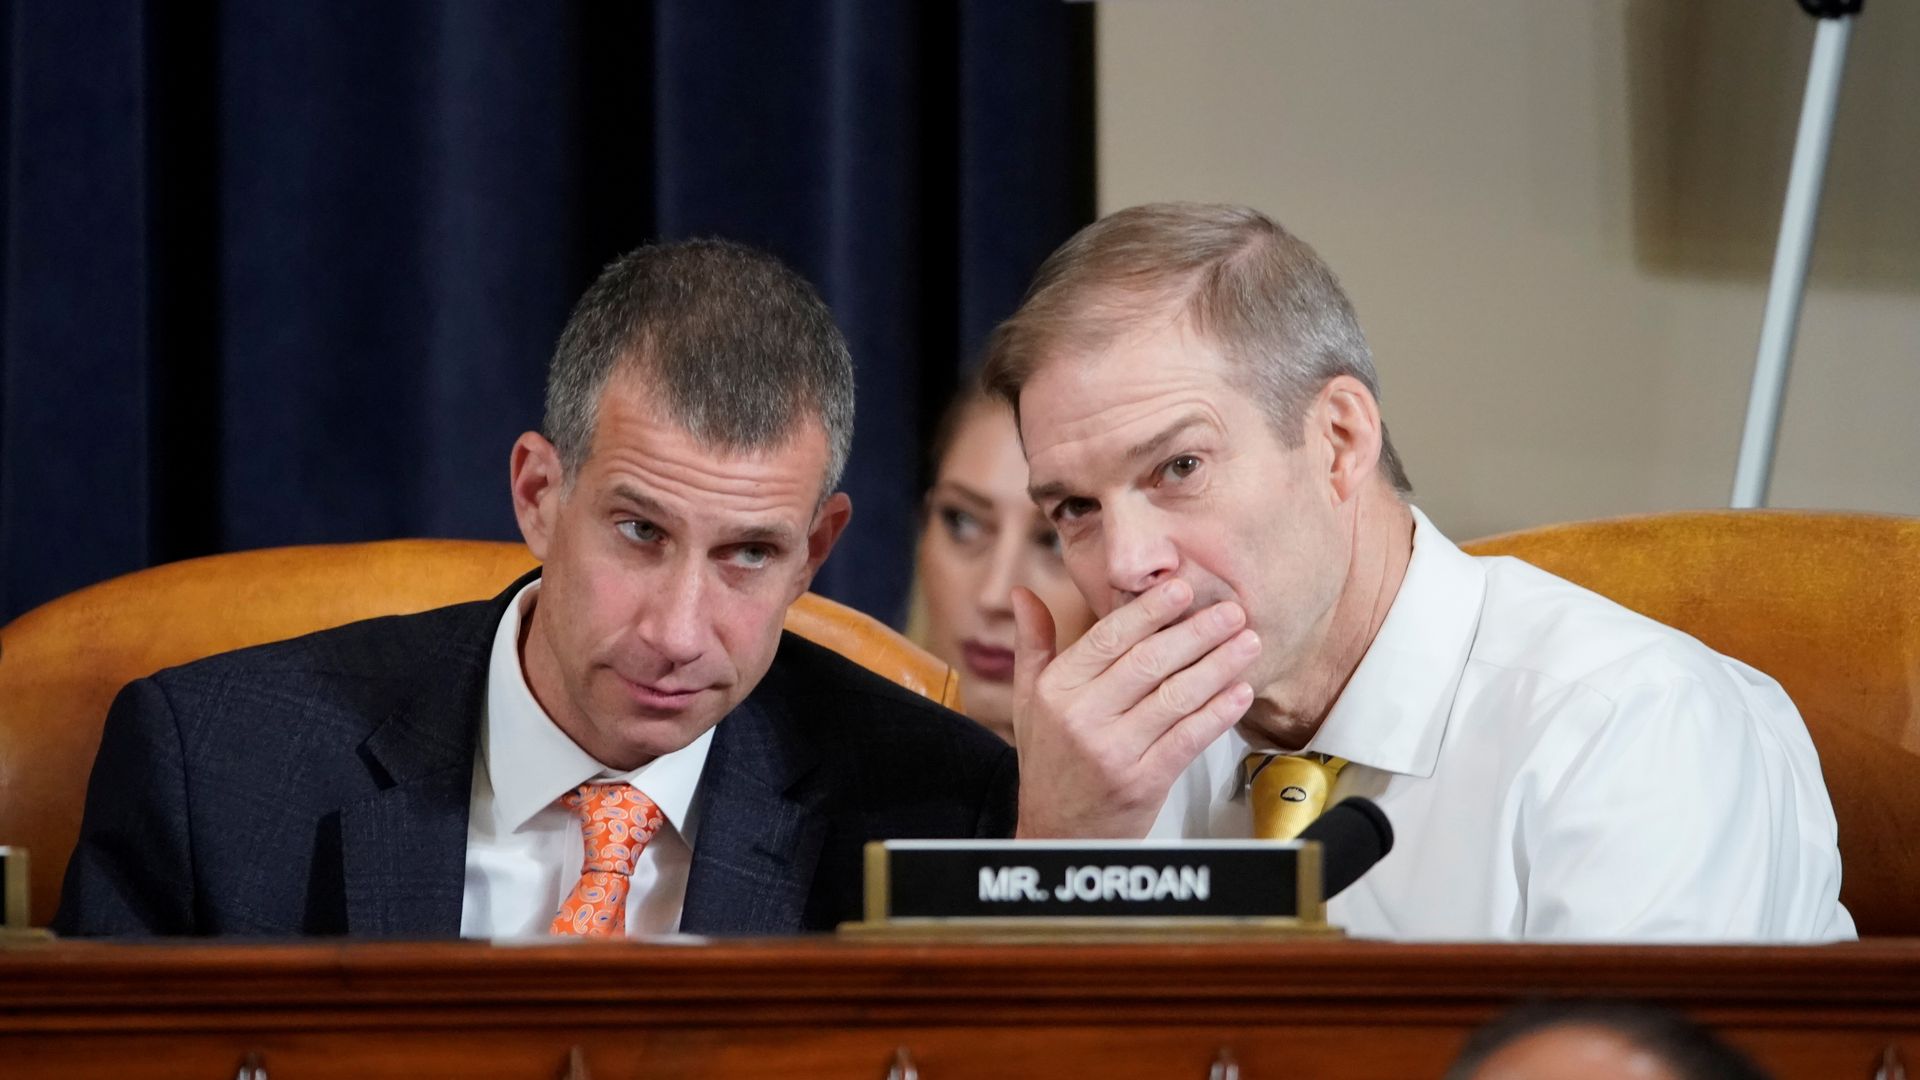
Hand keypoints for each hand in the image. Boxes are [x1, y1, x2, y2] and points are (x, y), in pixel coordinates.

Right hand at [1009, 579, 1259, 837]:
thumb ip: (1033, 644)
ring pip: (1174, 697)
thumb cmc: (1049, 760)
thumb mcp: (1029, 700)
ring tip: (1249, 643)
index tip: (1183, 588)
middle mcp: (1081, 718)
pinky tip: (1240, 692)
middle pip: (1148, 663)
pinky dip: (1218, 713)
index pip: (1107, 638)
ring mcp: (1113, 752)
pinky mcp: (1143, 782)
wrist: (1057, 834)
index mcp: (1057, 690)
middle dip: (1196, 633)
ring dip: (1217, 667)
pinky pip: (1188, 739)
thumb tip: (1024, 592)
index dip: (1149, 611)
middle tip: (1233, 611)